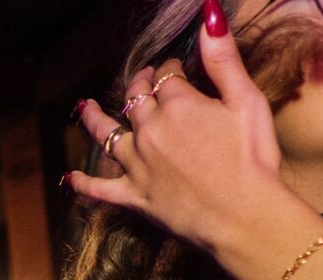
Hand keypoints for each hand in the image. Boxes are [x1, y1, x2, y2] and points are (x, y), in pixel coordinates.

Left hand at [70, 9, 288, 254]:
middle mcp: (150, 132)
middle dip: (138, 86)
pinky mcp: (134, 197)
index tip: (175, 68)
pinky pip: (100, 189)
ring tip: (85, 107)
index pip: (167, 78)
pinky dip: (84, 184)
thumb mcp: (246, 101)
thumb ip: (224, 59)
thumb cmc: (253, 158)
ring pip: (107, 136)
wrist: (242, 216)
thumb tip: (209, 16)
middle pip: (135, 101)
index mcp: (177, 105)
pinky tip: (69, 178)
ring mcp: (137, 165)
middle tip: (143, 81)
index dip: (170, 70)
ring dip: (95, 119)